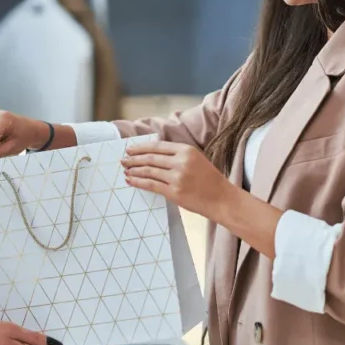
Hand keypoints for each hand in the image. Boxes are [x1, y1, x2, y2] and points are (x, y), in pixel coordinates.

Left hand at [121, 141, 237, 222]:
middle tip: (123, 160)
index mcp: (187, 150)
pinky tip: (132, 181)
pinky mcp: (174, 192)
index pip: (158, 146)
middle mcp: (181, 162)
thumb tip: (152, 155)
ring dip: (134, 170)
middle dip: (134, 158)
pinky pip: (151, 185)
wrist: (221, 198)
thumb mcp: (196, 159)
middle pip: (151, 158)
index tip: (130, 149)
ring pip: (149, 171)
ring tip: (125, 171)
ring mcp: (177, 177)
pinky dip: (139, 182)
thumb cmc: (209, 179)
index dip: (141, 147)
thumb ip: (177, 155)